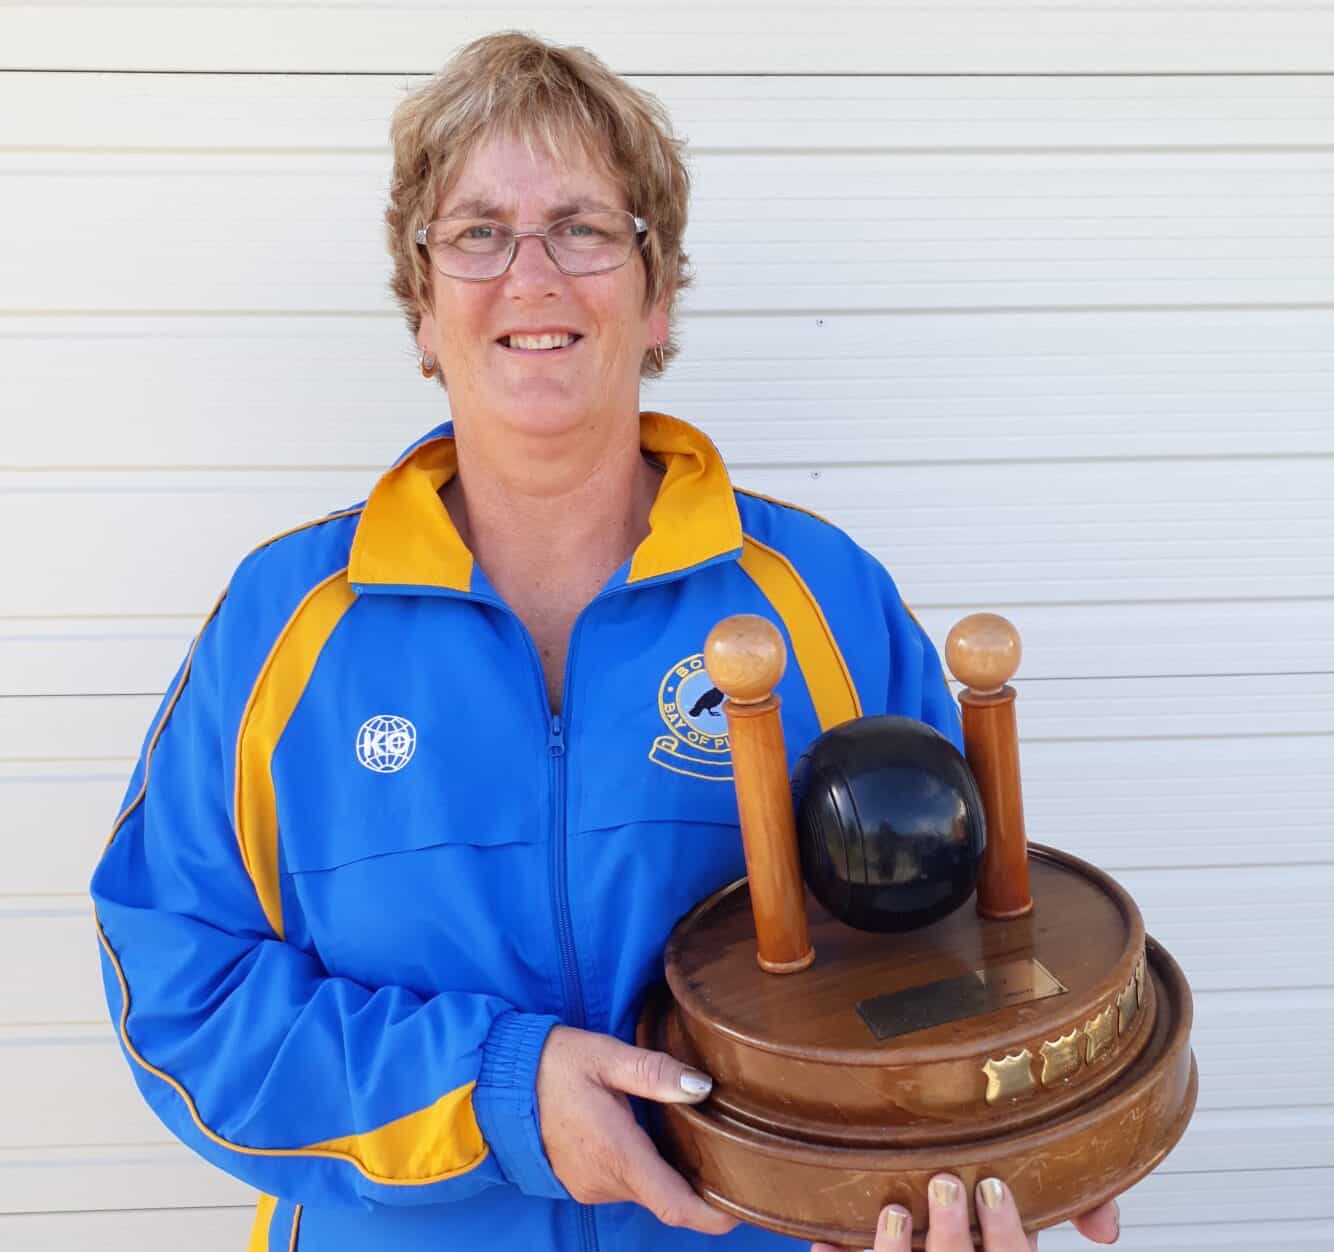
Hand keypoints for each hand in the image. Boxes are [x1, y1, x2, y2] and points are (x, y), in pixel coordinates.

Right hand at [535, 1024, 738, 1235]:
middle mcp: (606, 1182)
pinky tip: (644, 1131)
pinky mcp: (579, 1182)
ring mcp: (590, 1186)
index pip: (676, 1206)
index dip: (714, 1215)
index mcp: (619, 1155)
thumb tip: (703, 1088)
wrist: (495, 1082)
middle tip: (723, 1144)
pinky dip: (640, 1165)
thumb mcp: (606, 1056)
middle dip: (695, 1180)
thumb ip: (655, 1073)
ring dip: (664, 1168)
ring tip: (683, 1129)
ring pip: (643, 1187)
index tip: (744, 1207)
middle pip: (666, 1196)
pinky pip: (621, 1182)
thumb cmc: (553, 1064)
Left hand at [811, 1173, 1119, 1250]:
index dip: (1007, 1231)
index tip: (996, 1187)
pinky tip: (826, 1244)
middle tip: (946, 1183)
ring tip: (894, 1210)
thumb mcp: (1025, 1239)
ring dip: (898, 1250)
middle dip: (951, 1232)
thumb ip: (1078, 1215)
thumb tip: (1106, 1226)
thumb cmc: (982, 1246)